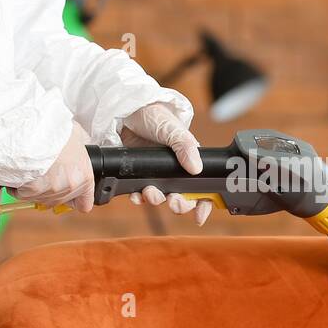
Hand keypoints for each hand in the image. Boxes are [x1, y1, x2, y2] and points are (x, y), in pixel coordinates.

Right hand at [13, 120, 94, 211]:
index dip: (77, 200)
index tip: (71, 197)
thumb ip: (80, 147)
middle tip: (47, 174)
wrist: (33, 131)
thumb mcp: (76, 134)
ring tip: (34, 171)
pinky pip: (24, 195)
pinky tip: (22, 174)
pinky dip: (21, 187)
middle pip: (60, 200)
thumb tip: (80, 146)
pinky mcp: (32, 191)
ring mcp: (50, 191)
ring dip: (37, 189)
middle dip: (53, 190)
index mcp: (84, 176)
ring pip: (42, 199)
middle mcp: (69, 187)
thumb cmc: (55, 131)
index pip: (85, 203)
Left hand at [121, 103, 212, 225]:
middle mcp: (174, 170)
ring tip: (150, 193)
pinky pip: (140, 194)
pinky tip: (136, 195)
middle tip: (173, 203)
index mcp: (189, 159)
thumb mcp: (172, 128)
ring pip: (161, 197)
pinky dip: (139, 198)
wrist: (123, 111)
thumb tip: (196, 169)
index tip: (199, 217)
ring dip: (157, 200)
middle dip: (179, 204)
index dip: (204, 204)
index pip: (203, 188)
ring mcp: (156, 174)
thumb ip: (185, 147)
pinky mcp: (138, 175)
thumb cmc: (152, 114)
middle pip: (183, 198)